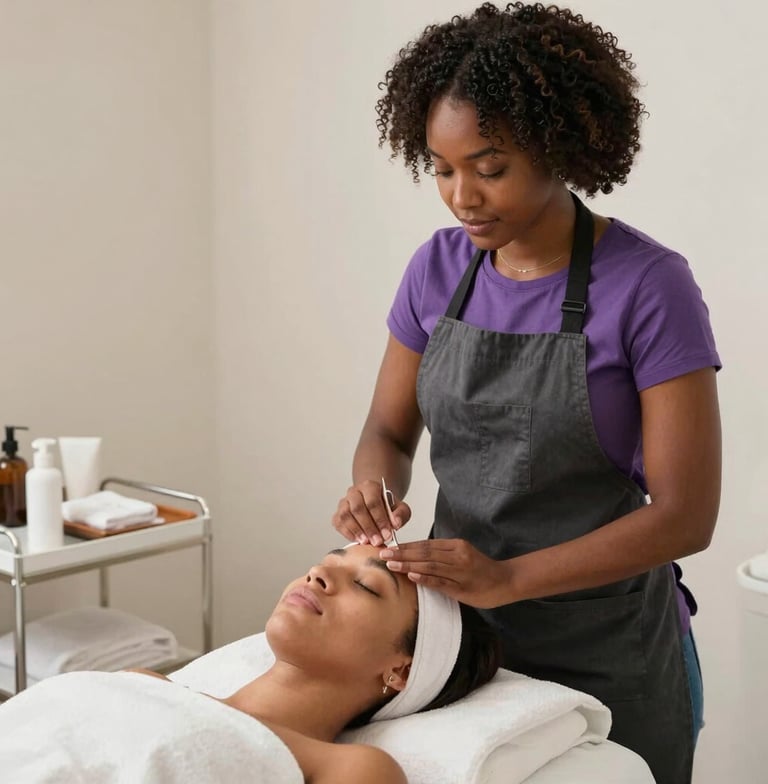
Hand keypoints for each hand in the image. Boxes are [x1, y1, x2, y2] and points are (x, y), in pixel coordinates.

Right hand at [332, 479, 411, 546]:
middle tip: (377, 541)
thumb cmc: (387, 508)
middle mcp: (354, 492)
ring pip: (346, 515)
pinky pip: (338, 523)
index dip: (380, 519)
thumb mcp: (400, 508)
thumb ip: (401, 514)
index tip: (387, 534)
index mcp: (370, 486)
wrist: (375, 506)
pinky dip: (347, 533)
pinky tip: (358, 541)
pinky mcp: (337, 514)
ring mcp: (343, 502)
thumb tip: (396, 523)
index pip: (373, 501)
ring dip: (357, 531)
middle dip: (368, 527)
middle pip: (358, 508)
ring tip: (367, 542)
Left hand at [378, 538, 507, 608]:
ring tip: (391, 564)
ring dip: (408, 564)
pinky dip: (426, 578)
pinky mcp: (463, 587)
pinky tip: (412, 575)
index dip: (406, 546)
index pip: (426, 544)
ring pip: (430, 565)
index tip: (389, 547)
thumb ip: (442, 556)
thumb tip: (416, 556)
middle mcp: (458, 555)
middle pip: (425, 553)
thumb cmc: (481, 570)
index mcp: (456, 546)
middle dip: (402, 554)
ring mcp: (460, 571)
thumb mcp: (462, 556)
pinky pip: (441, 581)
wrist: (507, 581)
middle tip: (383, 554)